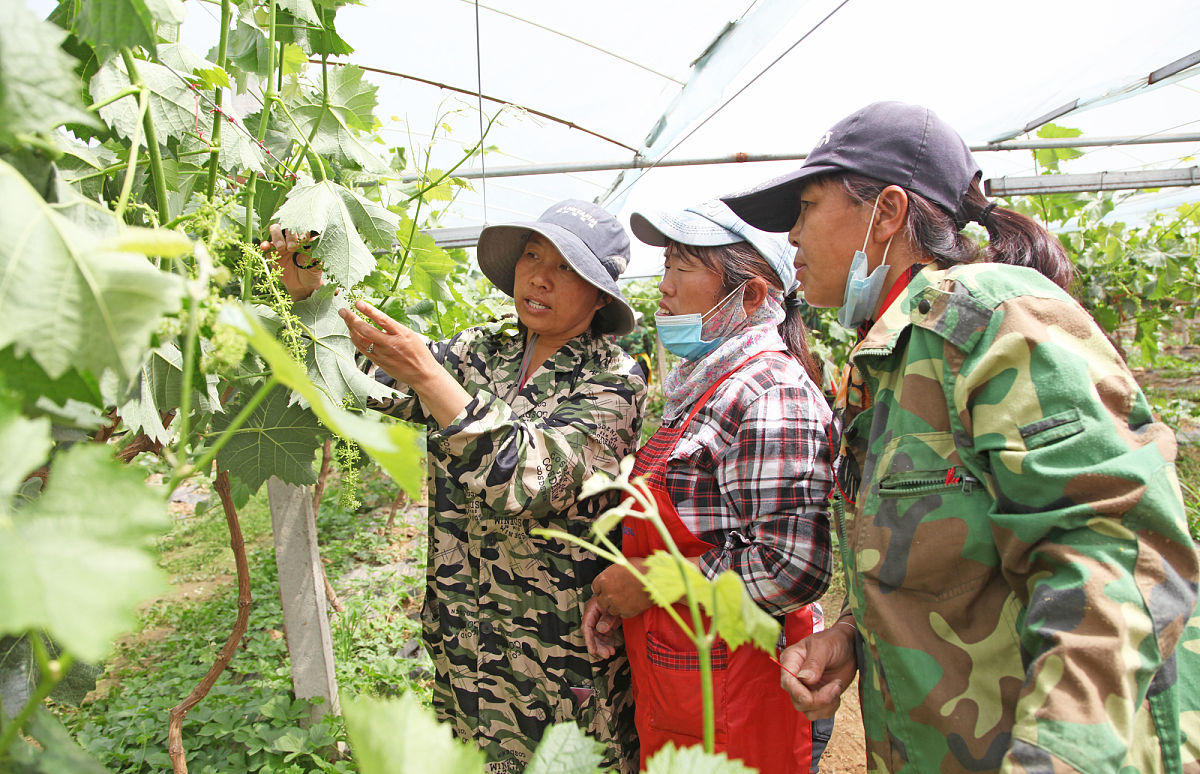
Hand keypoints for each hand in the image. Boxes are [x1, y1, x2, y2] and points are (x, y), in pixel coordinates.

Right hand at [259, 223, 321, 300]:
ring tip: (281, 248)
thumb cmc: (312, 271)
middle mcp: (293, 238)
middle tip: (292, 248)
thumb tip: (313, 243)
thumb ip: (315, 254)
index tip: (303, 240)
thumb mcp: (316, 265)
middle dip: (290, 236)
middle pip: (288, 227)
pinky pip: (267, 245)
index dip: (302, 231)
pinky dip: (265, 244)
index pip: (303, 228)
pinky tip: (264, 247)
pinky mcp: (272, 252)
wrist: (302, 285)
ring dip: (277, 237)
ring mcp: (282, 244)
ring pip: (276, 231)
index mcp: (305, 239)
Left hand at [340, 300, 469, 425]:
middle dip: (351, 319)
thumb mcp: (410, 335)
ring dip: (351, 329)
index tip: (357, 303)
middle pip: (365, 330)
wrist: (422, 374)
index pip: (382, 319)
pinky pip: (362, 350)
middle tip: (343, 311)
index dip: (368, 310)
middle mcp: (390, 344)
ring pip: (360, 340)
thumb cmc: (418, 353)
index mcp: (401, 334)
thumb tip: (376, 318)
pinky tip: (353, 334)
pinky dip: (356, 340)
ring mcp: (383, 354)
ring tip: (347, 321)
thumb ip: (393, 328)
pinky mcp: (378, 362)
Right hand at [582, 597, 621, 657]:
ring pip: (597, 637)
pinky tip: (611, 649)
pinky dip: (606, 643)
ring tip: (610, 652)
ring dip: (602, 646)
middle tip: (606, 654)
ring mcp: (598, 620)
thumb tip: (600, 630)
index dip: (589, 640)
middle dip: (598, 646)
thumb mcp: (614, 608)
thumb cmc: (618, 597)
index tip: (593, 651)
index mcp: (591, 609)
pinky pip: (603, 636)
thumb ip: (607, 619)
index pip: (586, 627)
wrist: (626, 592)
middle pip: (591, 634)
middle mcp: (593, 616)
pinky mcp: (605, 624)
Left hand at [590, 561, 653, 618]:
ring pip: (610, 610)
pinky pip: (621, 614)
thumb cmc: (642, 569)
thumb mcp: (622, 565)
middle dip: (607, 599)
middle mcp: (608, 592)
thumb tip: (611, 576)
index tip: (607, 589)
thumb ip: (613, 573)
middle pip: (601, 601)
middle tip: (617, 596)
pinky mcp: (626, 612)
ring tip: (626, 599)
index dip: (602, 589)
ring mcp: (616, 604)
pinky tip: (633, 603)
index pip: (595, 588)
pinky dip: (626, 611)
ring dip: (616, 606)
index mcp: (604, 579)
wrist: (656, 580)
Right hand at [779, 620, 858, 718]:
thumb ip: (814, 663)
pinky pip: (820, 713)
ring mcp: (806, 689)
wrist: (849, 647)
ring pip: (808, 711)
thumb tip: (805, 679)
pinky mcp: (817, 697)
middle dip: (819, 699)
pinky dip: (830, 707)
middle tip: (836, 685)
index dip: (798, 692)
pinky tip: (836, 691)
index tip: (813, 693)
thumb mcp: (823, 647)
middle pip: (798, 701)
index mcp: (791, 660)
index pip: (787, 682)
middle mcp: (795, 677)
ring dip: (826, 704)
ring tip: (836, 685)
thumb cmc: (834, 641)